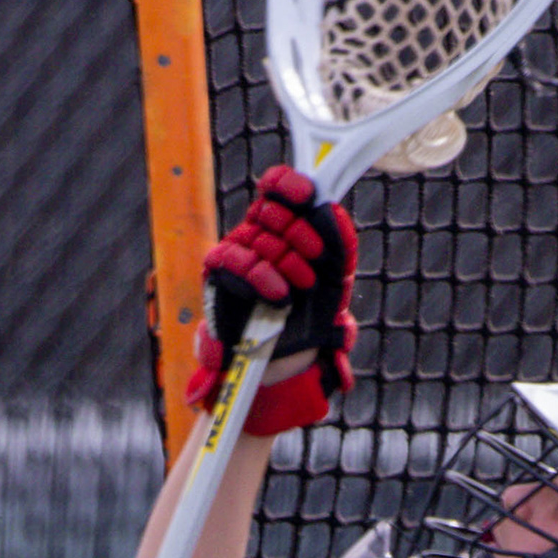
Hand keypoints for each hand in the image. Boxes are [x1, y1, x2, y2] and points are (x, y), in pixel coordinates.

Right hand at [185, 166, 356, 434]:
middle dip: (297, 230)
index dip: (289, 185)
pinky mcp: (219, 279)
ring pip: (254, 234)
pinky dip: (260, 275)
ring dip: (285, 260)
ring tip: (301, 288)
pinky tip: (279, 295)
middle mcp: (258, 239)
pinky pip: (234, 260)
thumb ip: (338, 245)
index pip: (277, 189)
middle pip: (269, 209)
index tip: (308, 194)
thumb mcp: (335, 282)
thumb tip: (332, 211)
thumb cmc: (311, 328)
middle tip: (314, 260)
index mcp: (286, 232)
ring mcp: (237, 257)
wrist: (287, 372)